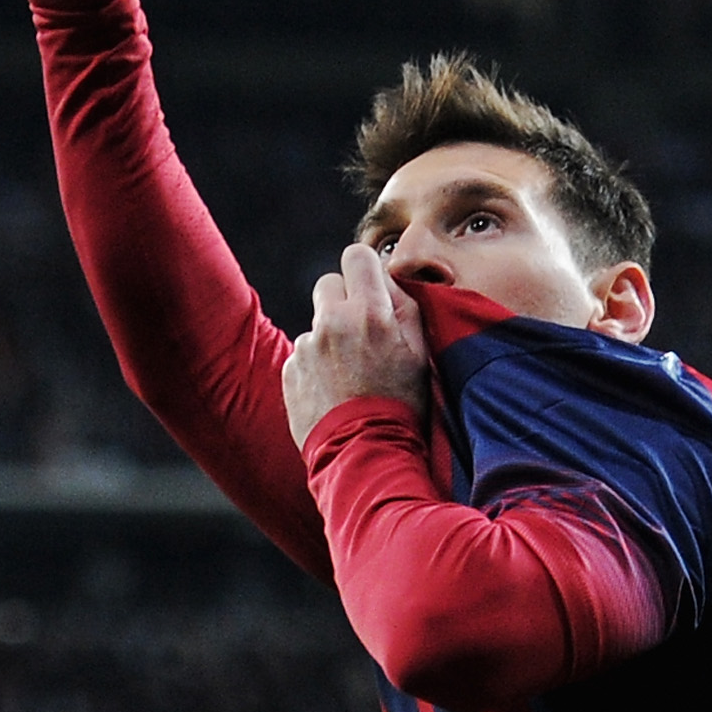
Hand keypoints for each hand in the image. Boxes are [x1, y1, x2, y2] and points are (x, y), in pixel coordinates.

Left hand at [284, 244, 429, 445]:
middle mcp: (331, 323)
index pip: (356, 256)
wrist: (364, 455)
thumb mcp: (421, 355)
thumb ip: (406, 308)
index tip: (371, 288)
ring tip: (352, 374)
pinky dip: (317, 366)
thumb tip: (387, 282)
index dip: (365, 270)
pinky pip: (303, 355)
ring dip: (331, 339)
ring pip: (317, 324)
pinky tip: (335, 391)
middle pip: (328, 283)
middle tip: (362, 331)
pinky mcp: (290, 372)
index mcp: (368, 313)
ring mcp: (306, 348)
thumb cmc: (401, 406)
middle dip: (344, 301)